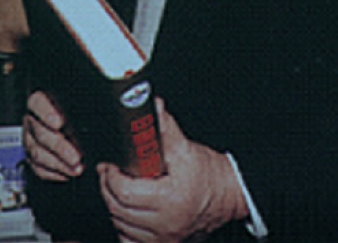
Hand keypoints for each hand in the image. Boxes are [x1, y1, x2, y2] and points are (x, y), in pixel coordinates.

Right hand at [23, 91, 83, 181]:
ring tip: (77, 169)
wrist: (73, 119)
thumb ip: (89, 97)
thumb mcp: (85, 97)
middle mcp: (33, 119)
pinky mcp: (32, 156)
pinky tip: (68, 173)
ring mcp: (31, 138)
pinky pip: (38, 168)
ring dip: (59, 164)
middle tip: (76, 157)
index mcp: (42, 99)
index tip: (60, 123)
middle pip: (41, 133)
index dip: (47, 113)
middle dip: (60, 147)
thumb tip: (102, 95)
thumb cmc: (83, 106)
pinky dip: (53, 173)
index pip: (38, 102)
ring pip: (38, 153)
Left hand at [97, 98, 247, 242]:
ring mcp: (163, 238)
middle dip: (108, 188)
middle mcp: (165, 223)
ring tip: (118, 188)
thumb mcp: (186, 147)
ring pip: (121, 226)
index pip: (125, 192)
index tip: (110, 164)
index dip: (111, 176)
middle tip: (109, 172)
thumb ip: (165, 128)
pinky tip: (127, 214)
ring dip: (114, 207)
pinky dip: (123, 228)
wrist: (229, 194)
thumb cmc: (210, 174)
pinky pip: (129, 242)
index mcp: (170, 199)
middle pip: (118, 210)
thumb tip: (153, 107)